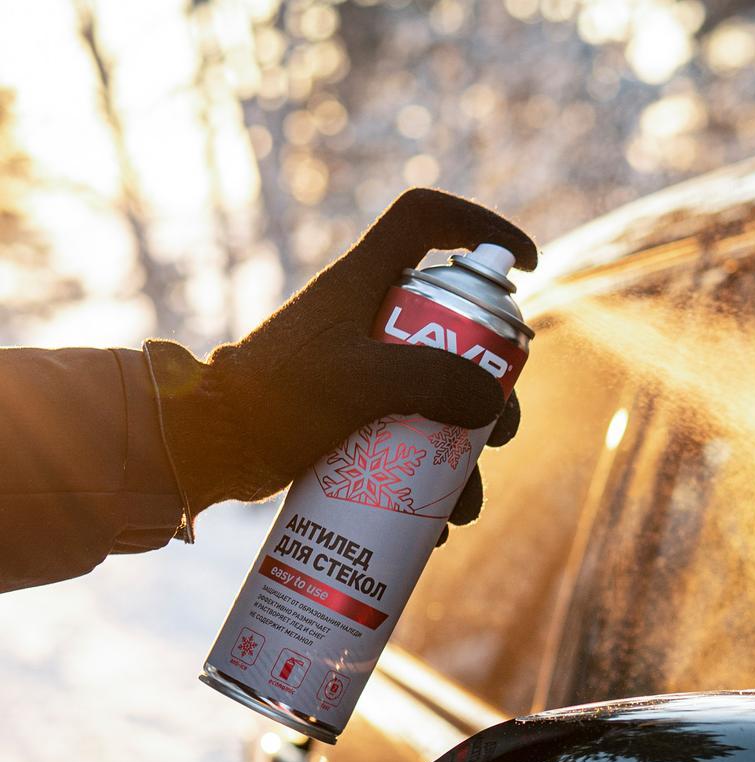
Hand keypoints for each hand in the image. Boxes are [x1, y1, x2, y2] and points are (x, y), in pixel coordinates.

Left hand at [146, 188, 536, 525]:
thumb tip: (490, 403)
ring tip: (464, 506)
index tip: (527, 266)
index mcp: (366, 281)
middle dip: (492, 388)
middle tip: (496, 433)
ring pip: (441, 399)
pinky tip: (435, 525)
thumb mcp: (360, 381)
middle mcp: (371, 320)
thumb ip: (432, 381)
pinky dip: (429, 480)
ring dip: (464, 454)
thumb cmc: (274, 399)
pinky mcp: (353, 419)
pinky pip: (410, 440)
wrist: (207, 449)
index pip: (428, 222)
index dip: (482, 229)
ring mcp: (364, 372)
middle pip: (459, 334)